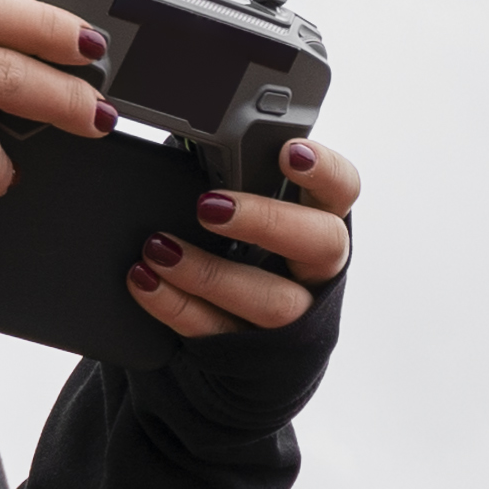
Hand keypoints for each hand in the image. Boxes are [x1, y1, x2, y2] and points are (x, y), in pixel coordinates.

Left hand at [134, 140, 360, 345]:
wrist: (248, 347)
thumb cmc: (247, 256)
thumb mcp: (252, 215)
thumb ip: (239, 181)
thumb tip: (190, 135)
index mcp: (321, 223)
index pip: (343, 190)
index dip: (324, 170)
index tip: (288, 152)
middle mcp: (317, 271)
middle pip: (320, 244)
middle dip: (265, 221)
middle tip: (209, 206)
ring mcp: (293, 319)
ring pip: (271, 302)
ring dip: (210, 273)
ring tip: (159, 249)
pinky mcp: (253, 353)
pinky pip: (217, 333)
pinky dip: (175, 305)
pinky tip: (145, 281)